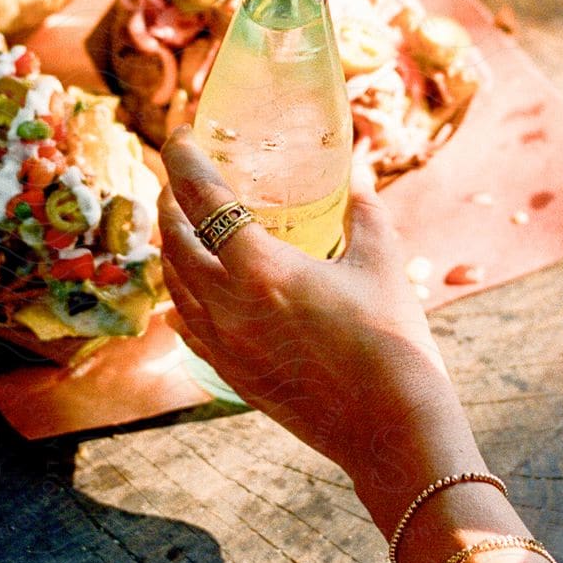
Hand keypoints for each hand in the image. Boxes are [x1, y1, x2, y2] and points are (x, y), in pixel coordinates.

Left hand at [158, 130, 476, 491]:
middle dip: (170, 202)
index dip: (185, 160)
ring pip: (174, 285)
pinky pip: (188, 327)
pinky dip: (182, 298)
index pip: (203, 198)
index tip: (180, 135)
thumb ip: (365, 211)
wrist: (391, 427)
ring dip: (172, 248)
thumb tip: (358, 176)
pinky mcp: (231, 375)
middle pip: (175, 241)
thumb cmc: (392, 339)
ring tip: (183, 226)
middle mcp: (228, 305)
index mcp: (261, 268)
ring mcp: (224, 345)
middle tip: (178, 178)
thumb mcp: (382, 262)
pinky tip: (189, 293)